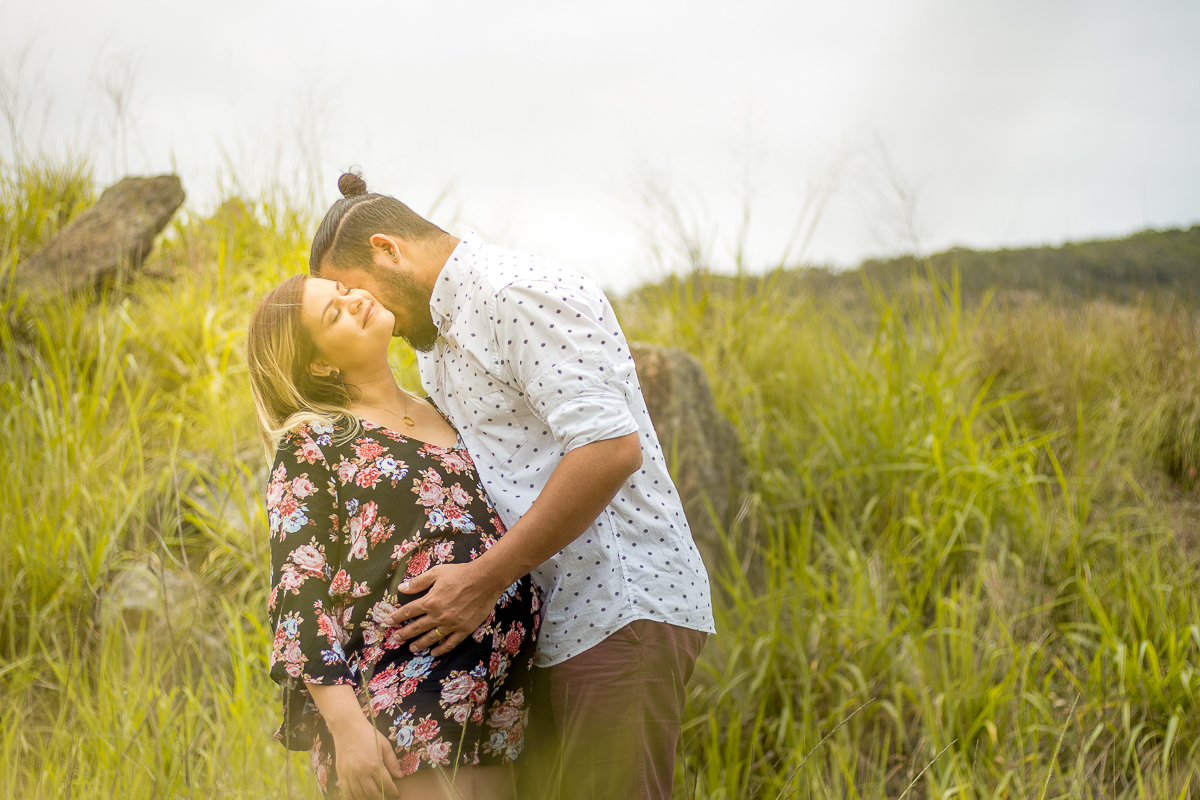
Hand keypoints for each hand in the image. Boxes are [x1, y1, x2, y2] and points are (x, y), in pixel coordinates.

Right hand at [330, 719, 403, 799]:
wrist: (347, 727)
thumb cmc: (368, 734)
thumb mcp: (385, 745)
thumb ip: (392, 762)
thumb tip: (400, 776)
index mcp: (374, 765)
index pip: (386, 785)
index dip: (392, 792)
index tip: (396, 795)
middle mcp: (361, 773)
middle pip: (373, 793)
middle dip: (381, 798)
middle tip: (386, 798)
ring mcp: (350, 775)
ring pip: (360, 795)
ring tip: (375, 799)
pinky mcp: (341, 774)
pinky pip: (346, 792)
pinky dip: (353, 798)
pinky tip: (359, 799)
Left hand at [389, 561, 505, 656]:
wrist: (485, 579)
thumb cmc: (461, 573)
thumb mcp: (437, 572)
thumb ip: (418, 581)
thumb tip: (402, 588)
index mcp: (430, 601)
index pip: (408, 612)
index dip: (396, 617)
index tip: (388, 622)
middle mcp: (438, 616)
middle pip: (416, 628)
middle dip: (404, 634)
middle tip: (396, 639)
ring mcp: (451, 625)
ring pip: (430, 638)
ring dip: (419, 644)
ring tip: (411, 648)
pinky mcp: (463, 630)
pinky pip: (450, 643)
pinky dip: (440, 650)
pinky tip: (434, 653)